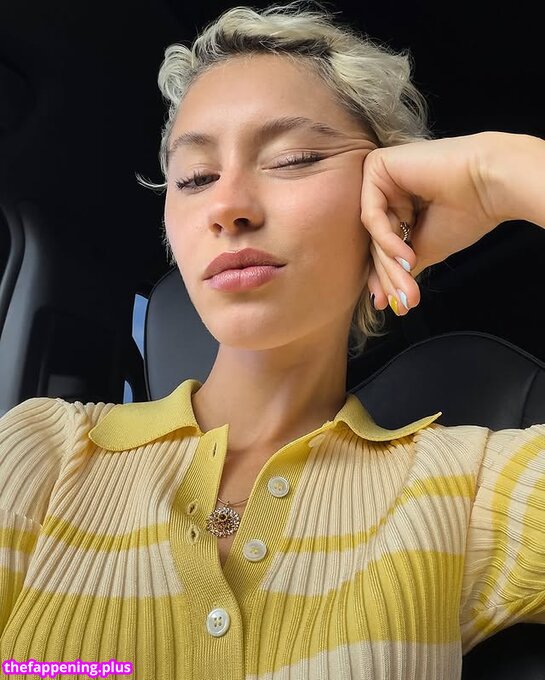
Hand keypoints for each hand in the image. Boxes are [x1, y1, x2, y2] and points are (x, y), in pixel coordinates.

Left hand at [360, 132, 500, 314]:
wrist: (489, 185)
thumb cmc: (466, 215)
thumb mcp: (425, 249)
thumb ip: (400, 265)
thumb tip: (384, 298)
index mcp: (398, 205)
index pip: (381, 246)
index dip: (384, 278)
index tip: (390, 306)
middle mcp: (386, 190)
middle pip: (376, 241)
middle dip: (389, 276)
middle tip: (403, 303)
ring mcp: (379, 178)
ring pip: (373, 233)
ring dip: (391, 266)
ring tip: (408, 289)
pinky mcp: (377, 167)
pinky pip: (372, 215)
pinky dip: (388, 241)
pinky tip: (407, 258)